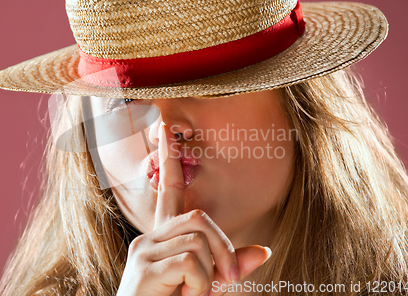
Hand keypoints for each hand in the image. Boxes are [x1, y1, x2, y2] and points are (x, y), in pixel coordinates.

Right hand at [116, 123, 270, 295]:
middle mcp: (149, 237)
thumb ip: (228, 264)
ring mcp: (144, 251)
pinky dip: (200, 285)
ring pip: (199, 239)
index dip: (168, 159)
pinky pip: (191, 262)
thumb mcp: (205, 284)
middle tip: (224, 280)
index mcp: (161, 236)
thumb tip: (264, 251)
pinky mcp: (144, 267)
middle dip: (222, 248)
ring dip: (210, 272)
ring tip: (193, 293)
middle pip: (200, 218)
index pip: (166, 189)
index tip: (165, 128)